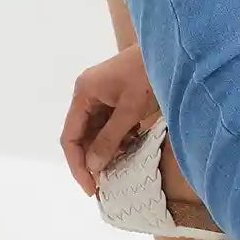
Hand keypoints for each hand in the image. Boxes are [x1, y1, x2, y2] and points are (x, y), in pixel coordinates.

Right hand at [59, 43, 159, 196]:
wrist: (170, 50)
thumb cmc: (148, 76)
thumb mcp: (130, 110)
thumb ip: (110, 139)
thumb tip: (93, 167)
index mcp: (84, 93)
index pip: (70, 136)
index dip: (77, 165)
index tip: (91, 189)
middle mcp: (88, 93)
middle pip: (82, 135)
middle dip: (93, 159)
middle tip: (107, 183)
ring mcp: (102, 94)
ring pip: (96, 131)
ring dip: (107, 149)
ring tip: (121, 166)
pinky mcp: (116, 96)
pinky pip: (109, 124)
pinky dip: (118, 138)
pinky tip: (131, 146)